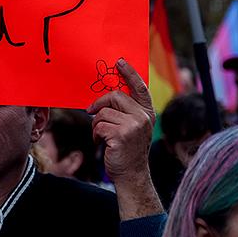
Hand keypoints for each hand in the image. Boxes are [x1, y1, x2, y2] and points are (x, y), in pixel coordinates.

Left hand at [87, 58, 162, 217]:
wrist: (131, 175)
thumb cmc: (128, 150)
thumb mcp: (132, 127)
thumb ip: (126, 111)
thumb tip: (108, 95)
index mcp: (147, 112)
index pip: (139, 88)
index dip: (129, 73)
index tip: (119, 62)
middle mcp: (143, 117)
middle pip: (114, 96)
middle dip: (99, 104)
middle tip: (90, 111)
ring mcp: (134, 125)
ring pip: (103, 112)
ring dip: (96, 124)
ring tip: (101, 136)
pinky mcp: (122, 134)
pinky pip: (99, 125)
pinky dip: (95, 134)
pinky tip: (100, 143)